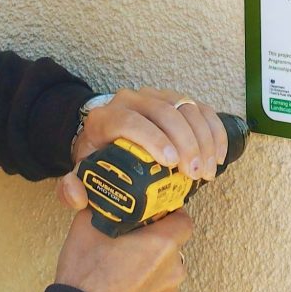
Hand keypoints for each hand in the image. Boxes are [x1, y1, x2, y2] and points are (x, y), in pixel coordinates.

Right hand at [54, 207, 193, 291]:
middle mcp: (172, 269)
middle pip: (173, 246)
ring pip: (166, 271)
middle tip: (133, 242)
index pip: (183, 220)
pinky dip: (148, 289)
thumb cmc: (85, 280)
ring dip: (152, 267)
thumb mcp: (87, 226)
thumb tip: (103, 196)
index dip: (170, 215)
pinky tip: (126, 288)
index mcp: (162, 244)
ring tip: (125, 269)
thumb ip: (104, 206)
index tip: (155, 215)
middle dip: (156, 242)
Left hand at [59, 88, 228, 210]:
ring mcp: (158, 95)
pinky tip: (219, 155)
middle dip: (185, 143)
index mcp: (107, 116)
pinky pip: (201, 108)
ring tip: (208, 171)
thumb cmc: (98, 153)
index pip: (130, 121)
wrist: (106, 130)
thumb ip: (71, 188)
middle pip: (165, 112)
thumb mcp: (81, 170)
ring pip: (187, 107)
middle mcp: (134, 99)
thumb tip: (78, 196)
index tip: (169, 163)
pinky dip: (214, 130)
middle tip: (194, 174)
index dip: (152, 138)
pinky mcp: (178, 99)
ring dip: (203, 139)